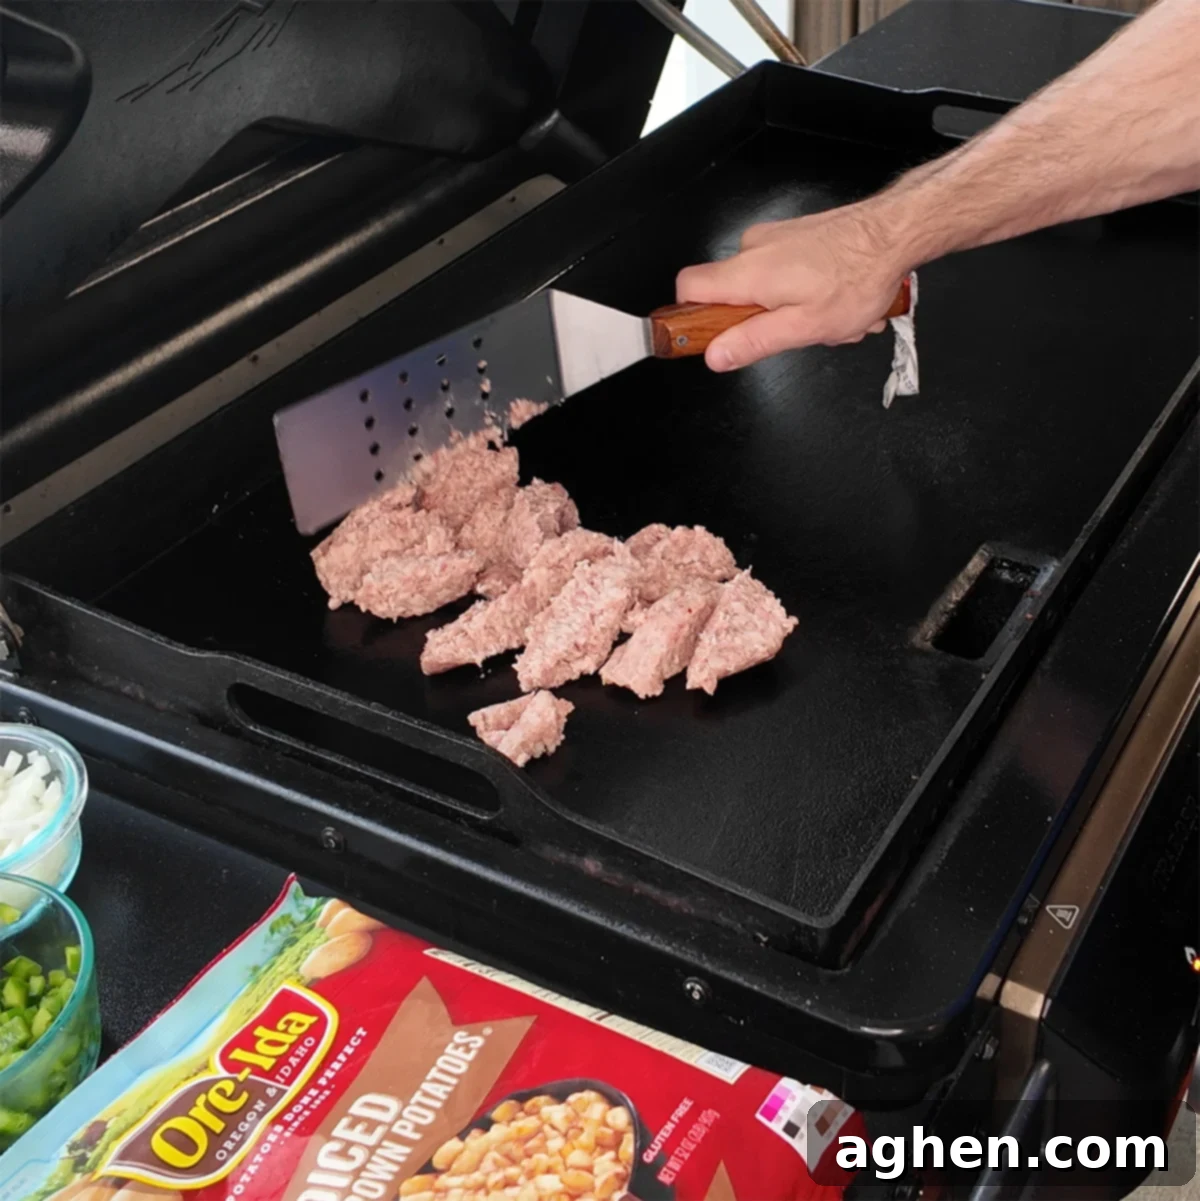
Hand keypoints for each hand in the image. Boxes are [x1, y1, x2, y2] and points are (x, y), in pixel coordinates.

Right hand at [674, 200, 908, 371]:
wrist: (895, 232)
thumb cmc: (858, 276)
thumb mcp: (804, 327)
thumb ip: (753, 342)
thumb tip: (716, 355)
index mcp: (748, 273)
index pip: (687, 288)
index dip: (690, 314)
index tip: (708, 335)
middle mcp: (754, 249)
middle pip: (731, 295)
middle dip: (763, 321)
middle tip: (798, 329)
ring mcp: (775, 239)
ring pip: (765, 288)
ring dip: (795, 310)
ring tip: (829, 314)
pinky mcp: (794, 236)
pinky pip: (786, 273)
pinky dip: (808, 291)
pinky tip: (835, 297)